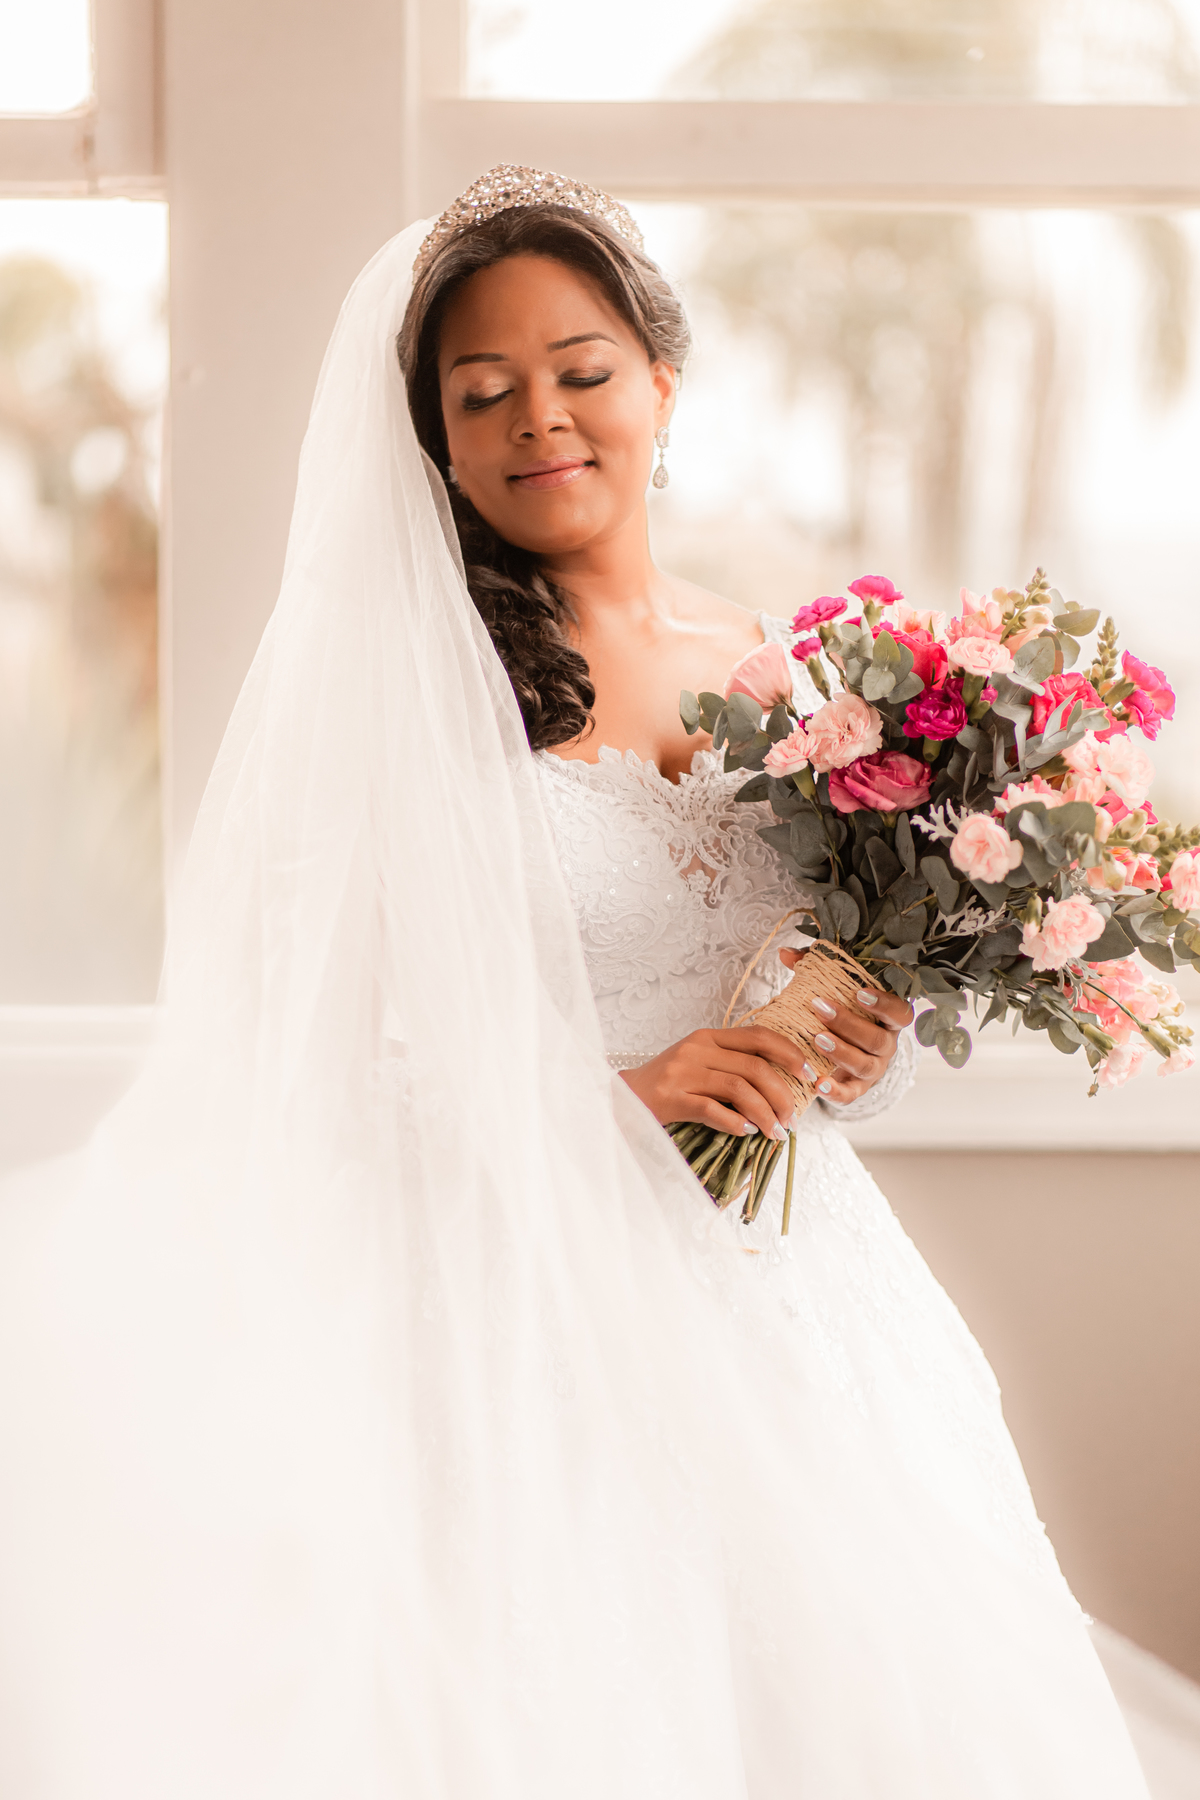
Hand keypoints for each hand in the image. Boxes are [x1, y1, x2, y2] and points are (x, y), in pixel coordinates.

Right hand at [619, 1025, 811, 1138]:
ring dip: (764, 1114)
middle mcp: (696, 1049)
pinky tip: (746, 1132)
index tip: (808, 1073)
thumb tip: (778, 1086)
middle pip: (754, 1067)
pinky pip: (713, 1110)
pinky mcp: (671, 1098)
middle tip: (792, 1118)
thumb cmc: (666, 1085)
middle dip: (782, 1095)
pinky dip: (735, 1123)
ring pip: (739, 1089)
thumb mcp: (698, 1064)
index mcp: (707, 1037)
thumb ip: (731, 1066)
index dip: (789, 1053)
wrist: (620, 1098)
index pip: (758, 1036)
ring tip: (775, 1132)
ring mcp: (682, 1073)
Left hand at [778, 947, 913, 1105]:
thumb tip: (784, 953)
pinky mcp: (857, 1089)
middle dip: (849, 1024)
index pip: (900, 1012)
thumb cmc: (840, 1009)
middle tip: (821, 1009)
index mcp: (888, 1019)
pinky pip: (851, 1095)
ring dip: (841, 1053)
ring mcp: (874, 1069)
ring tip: (816, 1039)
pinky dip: (836, 1093)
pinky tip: (818, 1084)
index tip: (859, 993)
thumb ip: (813, 967)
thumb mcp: (831, 986)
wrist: (837, 1048)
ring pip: (865, 1065)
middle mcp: (886, 1045)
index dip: (884, 1004)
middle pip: (877, 1040)